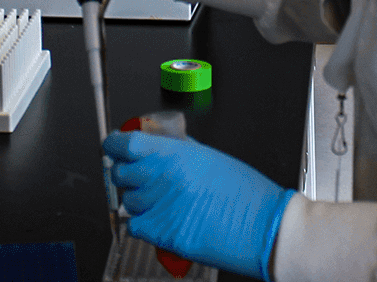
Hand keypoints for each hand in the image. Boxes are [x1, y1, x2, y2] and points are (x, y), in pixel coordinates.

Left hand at [104, 132, 293, 281]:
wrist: (263, 226)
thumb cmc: (246, 193)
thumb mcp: (212, 158)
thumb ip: (181, 150)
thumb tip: (161, 143)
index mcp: (175, 153)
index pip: (125, 144)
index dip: (114, 146)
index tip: (113, 147)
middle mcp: (162, 177)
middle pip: (121, 174)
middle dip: (127, 175)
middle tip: (142, 178)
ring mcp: (160, 206)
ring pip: (129, 202)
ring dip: (140, 202)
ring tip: (164, 203)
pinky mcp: (163, 233)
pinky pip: (135, 226)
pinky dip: (144, 225)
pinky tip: (163, 221)